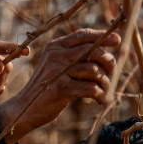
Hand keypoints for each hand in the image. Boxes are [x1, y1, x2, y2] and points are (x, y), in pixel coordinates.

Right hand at [0, 29, 120, 143]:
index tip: (118, 40)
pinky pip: (90, 87)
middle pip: (92, 51)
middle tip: (111, 75)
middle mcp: (55, 55)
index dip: (102, 35)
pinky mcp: (60, 88)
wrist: (24, 109)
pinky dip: (99, 94)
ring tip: (103, 90)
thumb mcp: (58, 68)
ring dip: (104, 82)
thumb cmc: (47, 89)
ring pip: (93, 70)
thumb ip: (75, 58)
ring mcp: (56, 70)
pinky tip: (98, 99)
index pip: (82, 35)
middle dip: (108, 63)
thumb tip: (106, 53)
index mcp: (55, 46)